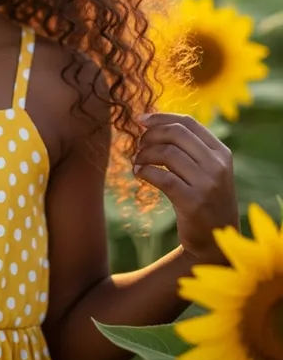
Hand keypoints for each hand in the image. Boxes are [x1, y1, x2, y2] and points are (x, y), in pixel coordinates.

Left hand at [133, 112, 238, 265]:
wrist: (215, 242)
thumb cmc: (202, 199)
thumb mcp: (205, 170)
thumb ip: (185, 147)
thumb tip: (147, 119)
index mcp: (221, 153)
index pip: (188, 123)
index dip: (160, 117)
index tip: (139, 120)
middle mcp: (218, 166)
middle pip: (175, 134)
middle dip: (149, 135)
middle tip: (137, 146)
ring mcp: (208, 184)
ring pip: (166, 153)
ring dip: (144, 154)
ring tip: (137, 162)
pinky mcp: (194, 202)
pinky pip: (162, 176)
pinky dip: (144, 171)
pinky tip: (138, 174)